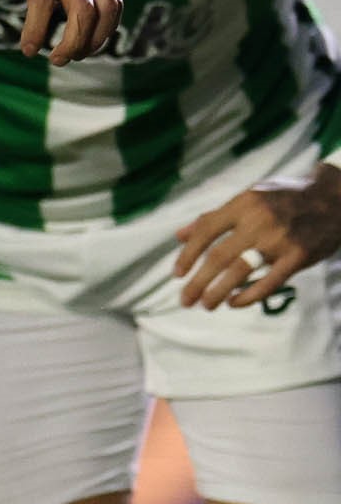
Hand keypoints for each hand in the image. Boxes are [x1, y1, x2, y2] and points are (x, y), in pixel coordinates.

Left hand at [0, 0, 120, 66]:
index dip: (37, 29)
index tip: (28, 50)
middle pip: (83, 8)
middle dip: (73, 41)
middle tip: (56, 59)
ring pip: (105, 8)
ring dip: (95, 38)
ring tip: (75, 55)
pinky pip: (113, 5)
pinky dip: (108, 28)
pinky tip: (88, 43)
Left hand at [174, 162, 340, 309]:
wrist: (331, 200)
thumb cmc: (282, 199)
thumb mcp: (248, 198)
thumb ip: (214, 217)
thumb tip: (179, 235)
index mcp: (242, 203)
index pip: (206, 229)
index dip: (188, 253)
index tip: (176, 274)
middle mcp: (257, 220)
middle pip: (219, 256)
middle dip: (198, 281)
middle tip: (185, 300)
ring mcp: (278, 240)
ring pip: (240, 272)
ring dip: (218, 291)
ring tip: (206, 305)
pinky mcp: (298, 257)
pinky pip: (269, 282)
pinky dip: (249, 296)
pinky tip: (234, 303)